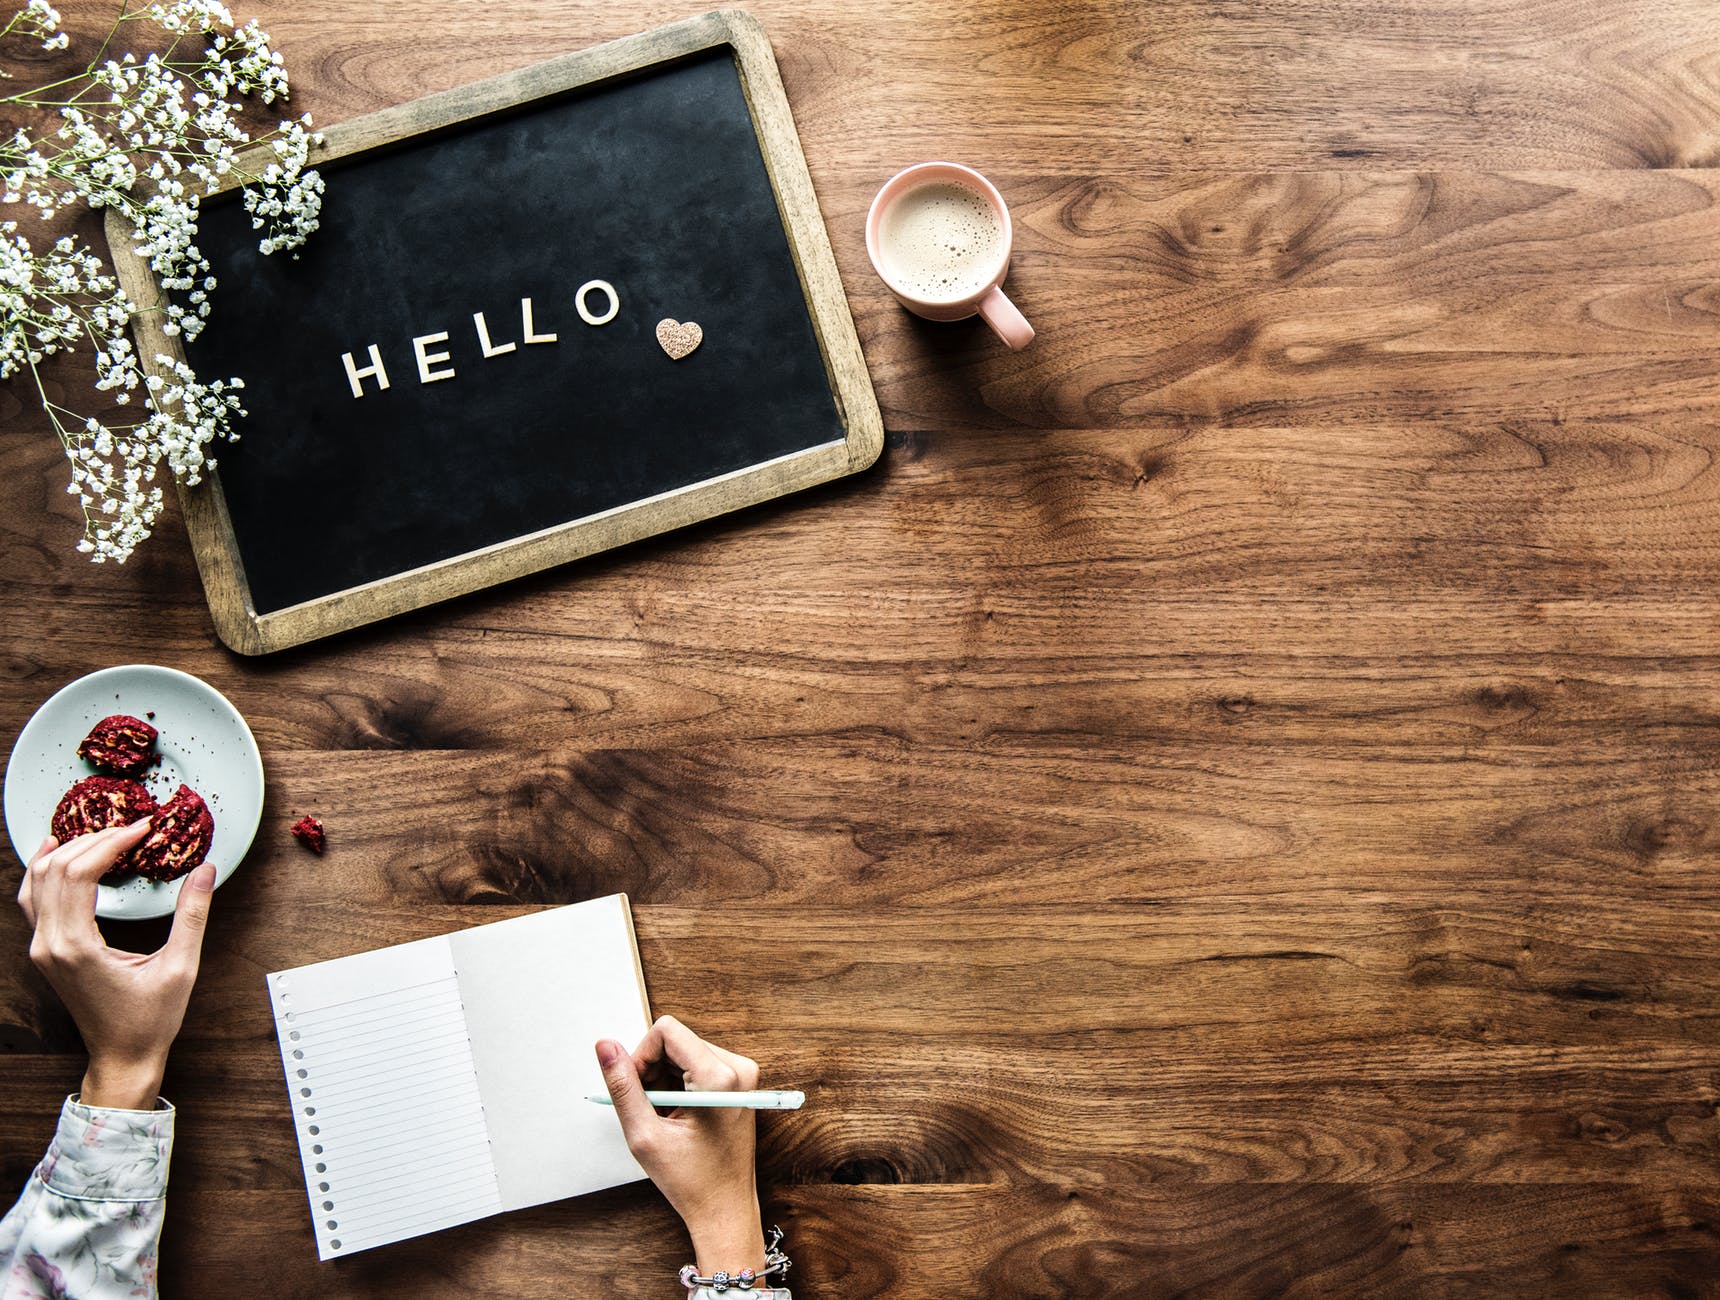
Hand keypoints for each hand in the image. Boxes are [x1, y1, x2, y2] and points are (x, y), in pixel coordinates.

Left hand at [18, 823, 216, 1109]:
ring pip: (36, 881)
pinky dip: (43, 872)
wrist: (121, 1057)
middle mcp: (50, 945)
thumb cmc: (150, 1021)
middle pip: (54, 870)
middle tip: (129, 829)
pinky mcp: (45, 951)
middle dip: (92, 840)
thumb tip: (205, 870)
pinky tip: (57, 854)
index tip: (142, 829)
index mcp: (76, 947)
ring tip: (99, 833)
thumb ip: (192, 915)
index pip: (79, 873)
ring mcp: (42, 949)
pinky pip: (32, 900)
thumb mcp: (180, 967)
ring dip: (66, 850)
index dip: (111, 842)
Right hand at [596, 1016, 765, 1274]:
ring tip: (665, 1117)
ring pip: (684, 1051)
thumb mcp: (644, 1134)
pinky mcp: (740, 1081)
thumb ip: (622, 1086)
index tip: (635, 1091)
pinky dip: (679, 1084)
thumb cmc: (691, 1181)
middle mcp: (738, 1068)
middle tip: (649, 1110)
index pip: (666, 1031)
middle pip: (676, 1040)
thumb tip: (605, 1046)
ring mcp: (743, 1073)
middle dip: (652, 1070)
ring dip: (664, 1079)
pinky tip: (678, 1115)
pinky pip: (697, 1063)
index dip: (640, 1056)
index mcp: (719, 1077)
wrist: (725, 1208)